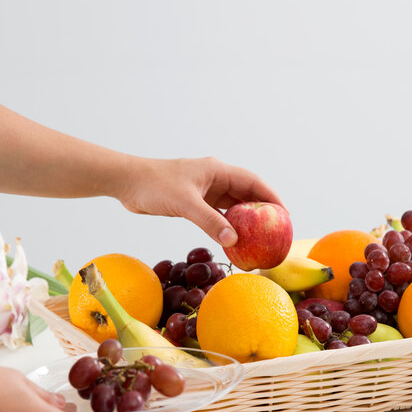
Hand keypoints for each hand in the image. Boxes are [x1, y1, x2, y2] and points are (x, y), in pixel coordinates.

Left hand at [116, 156, 284, 246]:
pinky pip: (219, 215)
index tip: (284, 214)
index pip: (253, 182)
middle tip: (276, 230)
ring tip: (260, 238)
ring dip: (245, 221)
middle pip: (246, 194)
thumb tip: (234, 241)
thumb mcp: (185, 203)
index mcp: (218, 170)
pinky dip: (228, 226)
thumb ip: (209, 222)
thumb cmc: (154, 185)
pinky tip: (235, 240)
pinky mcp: (196, 202)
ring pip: (233, 206)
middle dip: (262, 211)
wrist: (127, 182)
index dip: (271, 196)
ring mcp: (206, 191)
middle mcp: (216, 179)